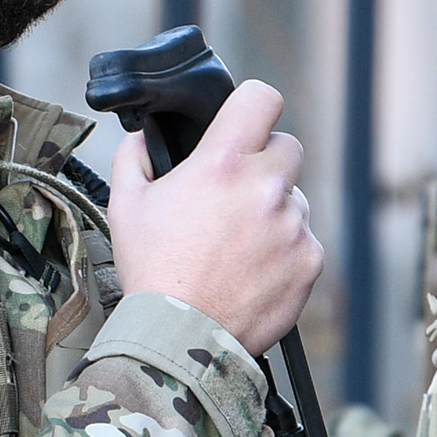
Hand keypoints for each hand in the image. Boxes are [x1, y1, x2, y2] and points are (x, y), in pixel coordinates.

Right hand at [107, 77, 322, 353]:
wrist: (181, 338)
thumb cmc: (153, 272)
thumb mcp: (125, 206)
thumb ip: (134, 157)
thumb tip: (144, 138)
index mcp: (222, 163)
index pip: (262, 99)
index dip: (253, 106)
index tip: (246, 122)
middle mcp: (265, 187)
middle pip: (287, 147)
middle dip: (264, 164)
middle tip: (235, 194)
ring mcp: (293, 224)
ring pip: (295, 198)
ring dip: (274, 211)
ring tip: (238, 245)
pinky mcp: (310, 259)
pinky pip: (304, 240)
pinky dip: (285, 250)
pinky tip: (252, 269)